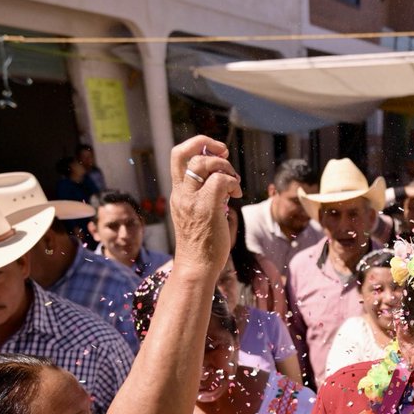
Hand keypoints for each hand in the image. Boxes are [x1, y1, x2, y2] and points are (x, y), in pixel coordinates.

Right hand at [169, 136, 242, 271]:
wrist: (197, 267)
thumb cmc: (203, 245)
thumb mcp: (199, 214)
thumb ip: (206, 195)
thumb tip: (224, 180)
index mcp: (178, 194)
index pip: (178, 157)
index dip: (196, 145)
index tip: (214, 152)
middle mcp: (181, 194)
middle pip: (182, 153)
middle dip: (208, 146)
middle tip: (226, 157)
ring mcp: (191, 201)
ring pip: (202, 164)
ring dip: (225, 167)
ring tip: (234, 183)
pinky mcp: (206, 209)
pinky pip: (220, 181)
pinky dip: (232, 183)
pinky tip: (236, 194)